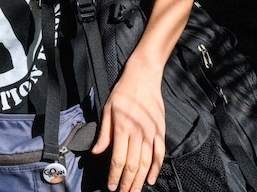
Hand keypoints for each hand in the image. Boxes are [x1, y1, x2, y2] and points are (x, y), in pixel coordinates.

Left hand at [91, 64, 164, 191]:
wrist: (144, 77)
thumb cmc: (123, 92)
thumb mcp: (108, 109)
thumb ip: (104, 133)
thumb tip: (97, 152)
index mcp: (122, 128)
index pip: (118, 159)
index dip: (114, 175)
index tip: (110, 186)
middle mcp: (138, 133)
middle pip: (133, 165)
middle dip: (126, 182)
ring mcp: (151, 133)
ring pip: (147, 163)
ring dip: (140, 180)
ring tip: (134, 191)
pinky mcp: (160, 131)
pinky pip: (160, 154)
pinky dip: (156, 168)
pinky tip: (151, 179)